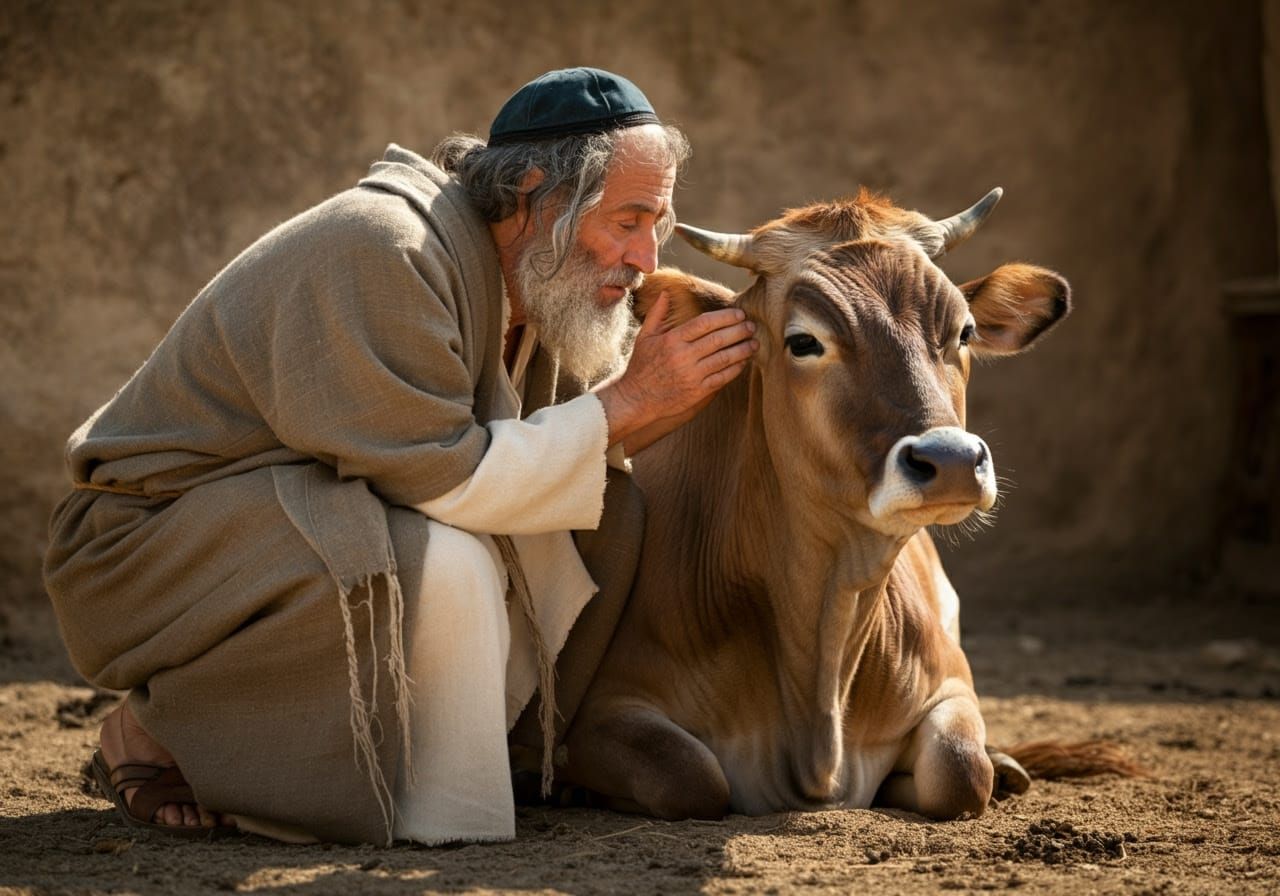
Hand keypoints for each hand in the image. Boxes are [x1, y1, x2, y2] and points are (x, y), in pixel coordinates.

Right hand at [596, 290, 756, 451]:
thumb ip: (657, 313)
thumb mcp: (644, 337)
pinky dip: (735, 369)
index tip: (739, 314)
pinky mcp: (696, 392)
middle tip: (752, 326)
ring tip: (754, 343)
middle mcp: (683, 356)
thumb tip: (667, 292)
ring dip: (742, 350)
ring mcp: (691, 375)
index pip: (704, 323)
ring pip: (724, 359)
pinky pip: (721, 378)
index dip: (725, 317)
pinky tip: (743, 362)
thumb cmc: (641, 367)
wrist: (636, 400)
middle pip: (718, 340)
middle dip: (739, 331)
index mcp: (672, 340)